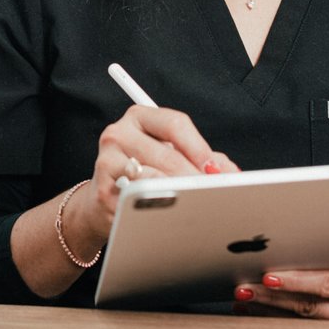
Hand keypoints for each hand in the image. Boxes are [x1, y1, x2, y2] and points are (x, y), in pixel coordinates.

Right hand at [70, 105, 237, 245]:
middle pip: (167, 153)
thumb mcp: (171, 156)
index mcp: (140, 118)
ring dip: (177, 193)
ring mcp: (107, 159)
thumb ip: (200, 157)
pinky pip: (136, 197)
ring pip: (153, 176)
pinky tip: (165, 211)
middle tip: (212, 194)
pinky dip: (154, 206)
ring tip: (192, 203)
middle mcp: (119, 133)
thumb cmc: (142, 173)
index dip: (200, 148)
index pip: (175, 123)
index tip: (215, 171)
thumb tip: (227, 171)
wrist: (103, 201)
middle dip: (194, 177)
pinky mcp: (101, 188)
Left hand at [234, 255, 328, 325]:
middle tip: (243, 287)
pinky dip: (283, 325)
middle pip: (314, 306)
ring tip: (244, 300)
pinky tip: (260, 317)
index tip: (267, 273)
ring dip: (272, 313)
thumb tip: (292, 239)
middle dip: (274, 297)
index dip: (297, 279)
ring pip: (309, 324)